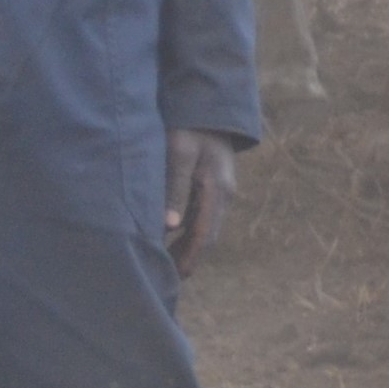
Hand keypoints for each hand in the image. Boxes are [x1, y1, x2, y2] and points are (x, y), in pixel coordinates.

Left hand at [165, 128, 243, 275]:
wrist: (209, 107)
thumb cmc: (190, 127)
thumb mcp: (180, 153)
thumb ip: (174, 187)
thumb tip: (169, 226)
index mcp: (217, 190)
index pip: (205, 235)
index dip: (191, 258)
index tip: (177, 277)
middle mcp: (223, 195)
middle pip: (207, 236)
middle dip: (189, 258)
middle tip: (168, 280)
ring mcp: (220, 191)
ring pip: (204, 227)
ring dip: (188, 246)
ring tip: (165, 264)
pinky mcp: (212, 186)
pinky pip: (201, 215)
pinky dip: (187, 231)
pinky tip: (169, 237)